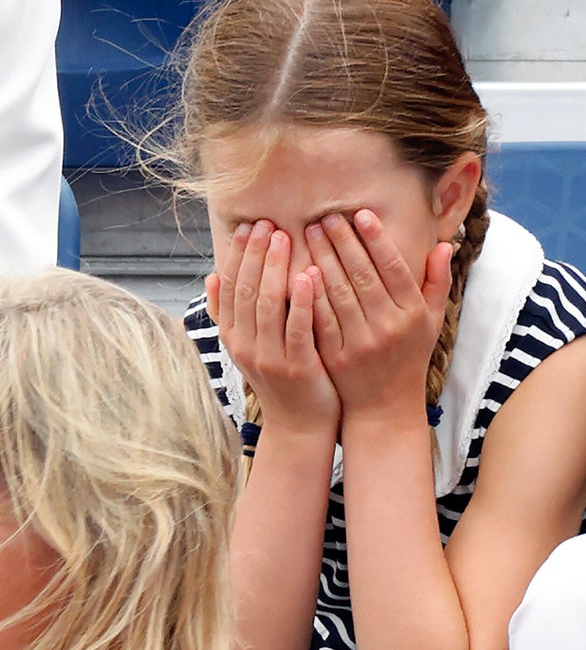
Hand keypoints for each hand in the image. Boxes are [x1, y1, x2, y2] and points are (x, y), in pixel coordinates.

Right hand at [206, 220, 340, 432]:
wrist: (299, 426)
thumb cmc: (280, 380)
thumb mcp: (249, 346)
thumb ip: (231, 314)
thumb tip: (212, 276)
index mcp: (232, 337)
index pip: (230, 288)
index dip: (238, 255)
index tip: (248, 226)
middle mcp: (246, 346)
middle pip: (246, 291)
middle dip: (255, 254)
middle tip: (267, 224)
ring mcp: (270, 358)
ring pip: (268, 305)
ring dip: (275, 268)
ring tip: (284, 238)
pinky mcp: (298, 368)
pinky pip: (298, 328)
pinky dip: (302, 300)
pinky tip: (309, 275)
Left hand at [306, 210, 451, 422]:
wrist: (385, 407)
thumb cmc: (409, 356)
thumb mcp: (432, 321)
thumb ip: (438, 282)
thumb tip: (444, 244)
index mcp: (413, 314)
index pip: (394, 268)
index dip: (378, 240)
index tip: (362, 214)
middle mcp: (388, 327)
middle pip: (363, 275)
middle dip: (343, 241)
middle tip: (326, 216)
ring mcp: (361, 343)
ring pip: (338, 292)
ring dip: (323, 258)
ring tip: (310, 232)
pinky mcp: (336, 356)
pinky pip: (321, 317)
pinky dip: (310, 292)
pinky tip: (300, 269)